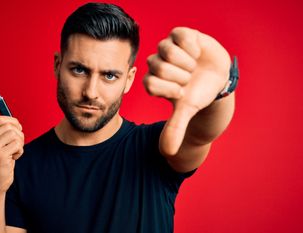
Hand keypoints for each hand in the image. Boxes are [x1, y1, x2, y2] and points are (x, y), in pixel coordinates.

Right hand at [0, 116, 23, 193]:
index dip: (13, 122)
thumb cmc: (0, 164)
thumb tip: (16, 122)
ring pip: (14, 135)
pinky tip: (14, 158)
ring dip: (20, 143)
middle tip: (18, 144)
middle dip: (19, 134)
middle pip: (9, 126)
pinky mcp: (0, 155)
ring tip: (14, 152)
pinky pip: (17, 145)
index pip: (1, 119)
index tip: (18, 129)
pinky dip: (20, 151)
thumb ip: (4, 134)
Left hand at [144, 27, 230, 154]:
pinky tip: (197, 52)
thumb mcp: (187, 110)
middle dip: (180, 76)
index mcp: (153, 80)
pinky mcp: (180, 34)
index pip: (149, 83)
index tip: (182, 92)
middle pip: (158, 67)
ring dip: (186, 62)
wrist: (217, 77)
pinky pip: (178, 35)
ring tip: (194, 66)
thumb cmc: (198, 93)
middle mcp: (157, 62)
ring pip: (167, 50)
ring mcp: (167, 47)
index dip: (169, 89)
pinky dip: (191, 46)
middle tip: (189, 79)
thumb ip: (175, 128)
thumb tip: (167, 152)